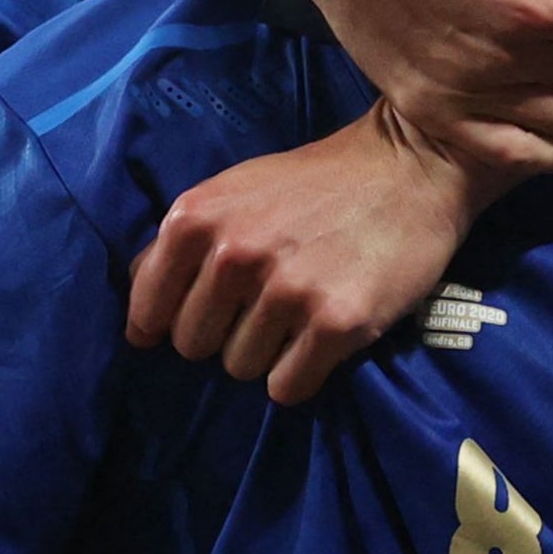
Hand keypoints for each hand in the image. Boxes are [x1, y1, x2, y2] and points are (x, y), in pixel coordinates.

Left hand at [128, 104, 480, 403]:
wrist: (413, 165)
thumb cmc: (317, 181)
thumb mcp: (237, 190)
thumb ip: (186, 241)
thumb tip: (139, 303)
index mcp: (196, 218)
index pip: (147, 308)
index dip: (167, 321)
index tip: (192, 319)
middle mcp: (234, 254)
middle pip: (193, 346)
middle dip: (223, 333)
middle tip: (264, 304)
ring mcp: (286, 290)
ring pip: (241, 369)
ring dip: (268, 351)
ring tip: (303, 308)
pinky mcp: (337, 323)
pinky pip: (288, 388)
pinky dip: (303, 372)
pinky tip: (324, 335)